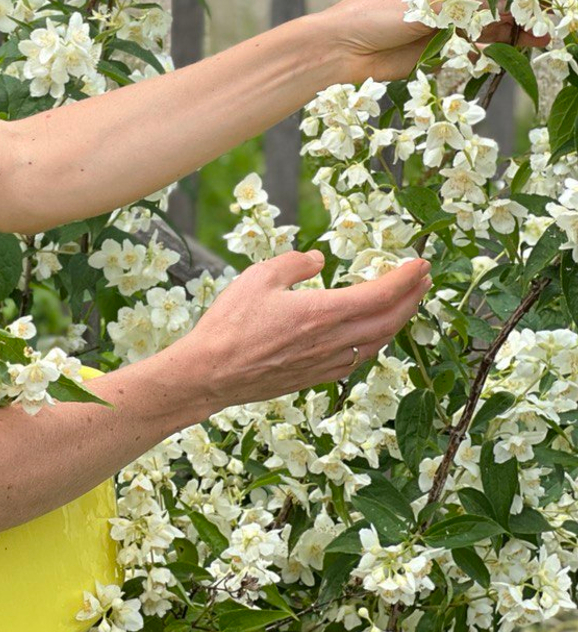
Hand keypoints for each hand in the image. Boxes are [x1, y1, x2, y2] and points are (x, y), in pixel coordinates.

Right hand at [181, 249, 430, 414]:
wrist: (212, 373)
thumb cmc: (231, 323)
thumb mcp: (259, 277)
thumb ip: (293, 264)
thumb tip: (318, 260)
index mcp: (323, 312)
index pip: (379, 294)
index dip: (405, 279)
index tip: (420, 263)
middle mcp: (333, 341)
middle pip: (388, 320)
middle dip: (412, 298)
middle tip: (424, 279)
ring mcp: (327, 363)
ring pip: (378, 343)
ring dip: (398, 320)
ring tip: (406, 303)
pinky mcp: (316, 377)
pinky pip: (359, 359)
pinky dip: (376, 342)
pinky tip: (372, 336)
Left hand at [324, 0, 551, 83]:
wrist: (339, 51)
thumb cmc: (370, 17)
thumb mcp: (417, 6)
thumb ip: (456, 3)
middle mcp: (441, 3)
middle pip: (487, 6)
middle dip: (515, 13)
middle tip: (541, 25)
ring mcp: (439, 28)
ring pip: (483, 29)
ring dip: (509, 34)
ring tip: (536, 41)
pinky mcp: (434, 53)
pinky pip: (468, 51)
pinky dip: (489, 52)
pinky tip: (509, 54)